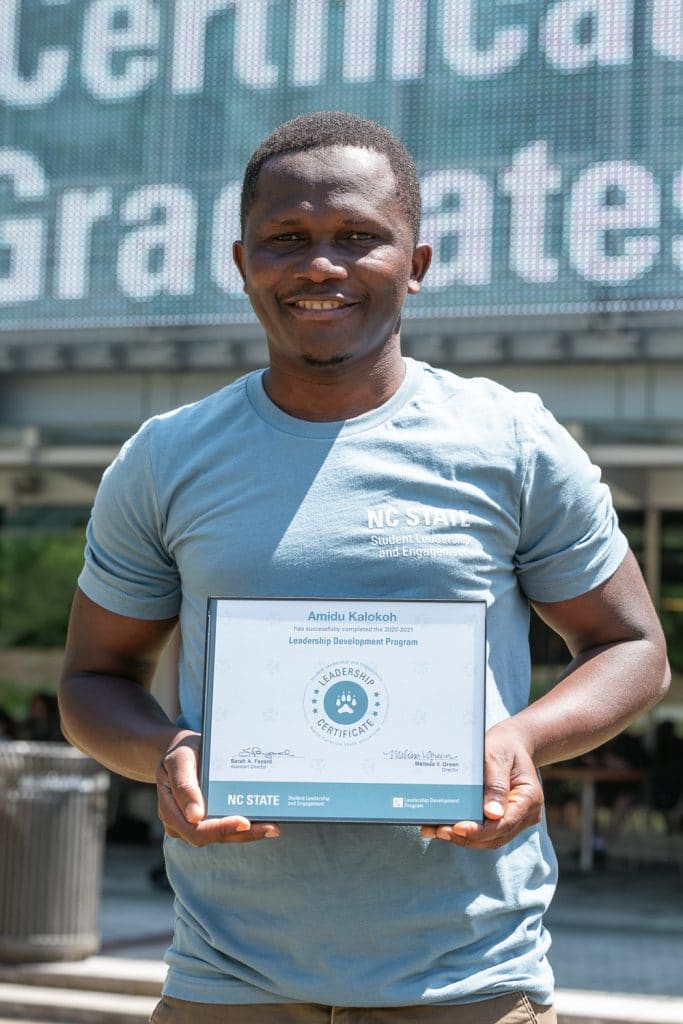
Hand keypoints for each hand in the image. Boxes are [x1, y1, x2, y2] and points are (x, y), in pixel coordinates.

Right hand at [156, 730, 279, 845]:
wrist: (180, 750)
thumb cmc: (180, 753)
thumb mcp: (178, 760)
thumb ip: (184, 786)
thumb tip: (195, 816)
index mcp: (170, 810)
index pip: (195, 830)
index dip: (220, 829)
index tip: (244, 821)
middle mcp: (181, 823)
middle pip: (212, 838)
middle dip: (242, 834)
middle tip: (271, 827)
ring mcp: (194, 824)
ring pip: (222, 836)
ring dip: (248, 834)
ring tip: (273, 827)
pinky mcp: (207, 820)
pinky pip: (226, 828)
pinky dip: (245, 826)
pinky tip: (264, 820)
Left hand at [420, 718, 542, 848]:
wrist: (512, 743)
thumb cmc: (504, 746)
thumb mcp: (497, 757)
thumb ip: (496, 785)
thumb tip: (492, 815)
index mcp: (528, 798)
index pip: (504, 824)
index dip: (480, 831)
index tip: (458, 828)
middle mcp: (526, 814)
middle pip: (495, 836)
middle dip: (466, 837)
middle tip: (439, 831)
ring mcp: (516, 819)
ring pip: (489, 839)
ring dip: (462, 838)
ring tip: (435, 831)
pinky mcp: (504, 820)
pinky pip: (485, 832)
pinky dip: (466, 832)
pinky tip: (444, 827)